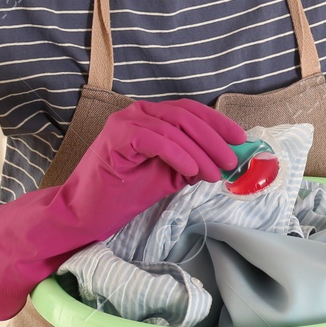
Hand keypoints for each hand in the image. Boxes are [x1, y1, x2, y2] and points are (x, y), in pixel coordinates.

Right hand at [0, 99, 243, 319]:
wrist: (84, 214)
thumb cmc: (122, 195)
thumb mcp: (167, 177)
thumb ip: (192, 163)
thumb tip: (226, 160)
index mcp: (149, 117)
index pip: (191, 112)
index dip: (219, 123)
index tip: (241, 140)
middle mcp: (137, 113)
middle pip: (187, 116)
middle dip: (215, 139)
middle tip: (232, 161)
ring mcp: (124, 122)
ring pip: (175, 127)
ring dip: (201, 151)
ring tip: (215, 174)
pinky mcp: (116, 138)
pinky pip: (156, 139)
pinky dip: (179, 154)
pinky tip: (192, 172)